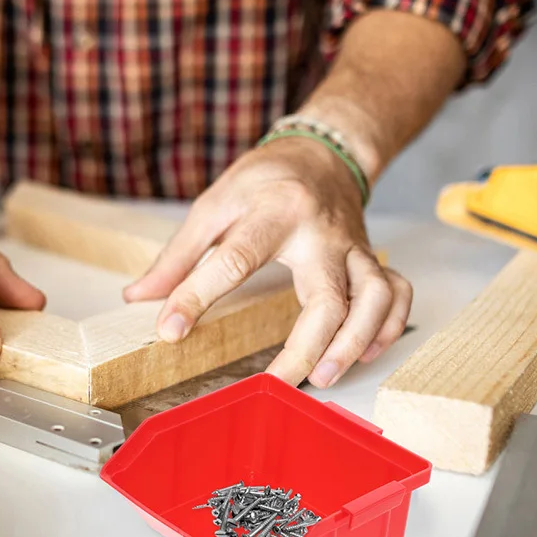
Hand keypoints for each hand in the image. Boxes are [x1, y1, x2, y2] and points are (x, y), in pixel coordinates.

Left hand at [124, 138, 410, 387]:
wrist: (322, 152)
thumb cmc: (266, 178)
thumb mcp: (214, 204)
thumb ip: (178, 255)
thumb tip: (139, 296)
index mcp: (273, 211)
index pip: (234, 259)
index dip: (197, 296)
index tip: (170, 331)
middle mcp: (320, 232)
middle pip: (327, 294)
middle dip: (306, 346)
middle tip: (278, 384)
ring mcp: (353, 247)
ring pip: (374, 298)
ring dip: (354, 342)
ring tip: (324, 376)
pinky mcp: (372, 258)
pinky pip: (397, 294)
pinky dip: (389, 327)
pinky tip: (363, 352)